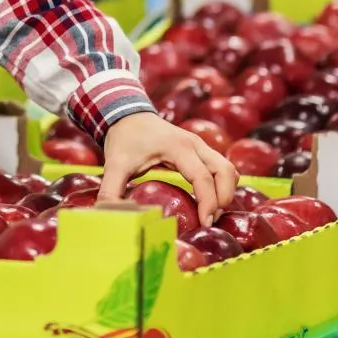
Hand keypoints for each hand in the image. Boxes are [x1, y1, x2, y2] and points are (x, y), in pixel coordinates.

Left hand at [97, 112, 237, 225]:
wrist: (127, 113)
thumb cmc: (124, 139)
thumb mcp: (115, 165)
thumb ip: (111, 191)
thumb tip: (109, 216)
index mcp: (178, 148)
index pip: (203, 178)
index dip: (208, 203)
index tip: (204, 224)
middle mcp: (195, 144)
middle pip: (226, 171)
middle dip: (224, 199)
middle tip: (210, 221)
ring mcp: (200, 145)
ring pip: (228, 169)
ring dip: (226, 192)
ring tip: (211, 213)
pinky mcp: (200, 150)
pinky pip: (222, 167)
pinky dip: (222, 185)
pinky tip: (209, 201)